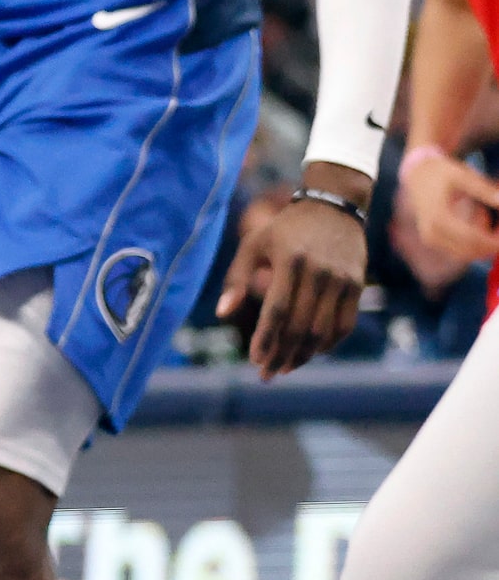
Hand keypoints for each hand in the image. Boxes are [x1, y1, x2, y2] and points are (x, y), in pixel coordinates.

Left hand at [217, 173, 369, 377]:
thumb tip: (222, 313)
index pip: (278, 310)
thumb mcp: (253, 245)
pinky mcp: (357, 284)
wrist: (334, 206)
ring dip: (304, 355)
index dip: (266, 338)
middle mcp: (319, 272)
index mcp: (290, 261)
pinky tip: (311, 352)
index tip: (255, 360)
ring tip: (286, 368)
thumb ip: (236, 279)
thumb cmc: (284, 230)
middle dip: (282, 355)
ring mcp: (342, 279)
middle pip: (301, 326)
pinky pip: (345, 324)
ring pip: (324, 330)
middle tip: (267, 373)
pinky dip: (328, 344)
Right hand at [402, 148, 498, 264]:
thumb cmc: (443, 173)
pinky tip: (480, 219)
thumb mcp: (464, 176)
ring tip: (490, 218)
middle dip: (490, 246)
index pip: (472, 238)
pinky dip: (474, 243)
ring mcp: (430, 239)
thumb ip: (485, 190)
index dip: (493, 241)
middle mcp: (431, 232)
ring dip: (482, 245)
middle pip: (468, 250)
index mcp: (439, 217)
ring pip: (464, 253)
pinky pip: (458, 250)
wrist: (418, 175)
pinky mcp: (432, 240)